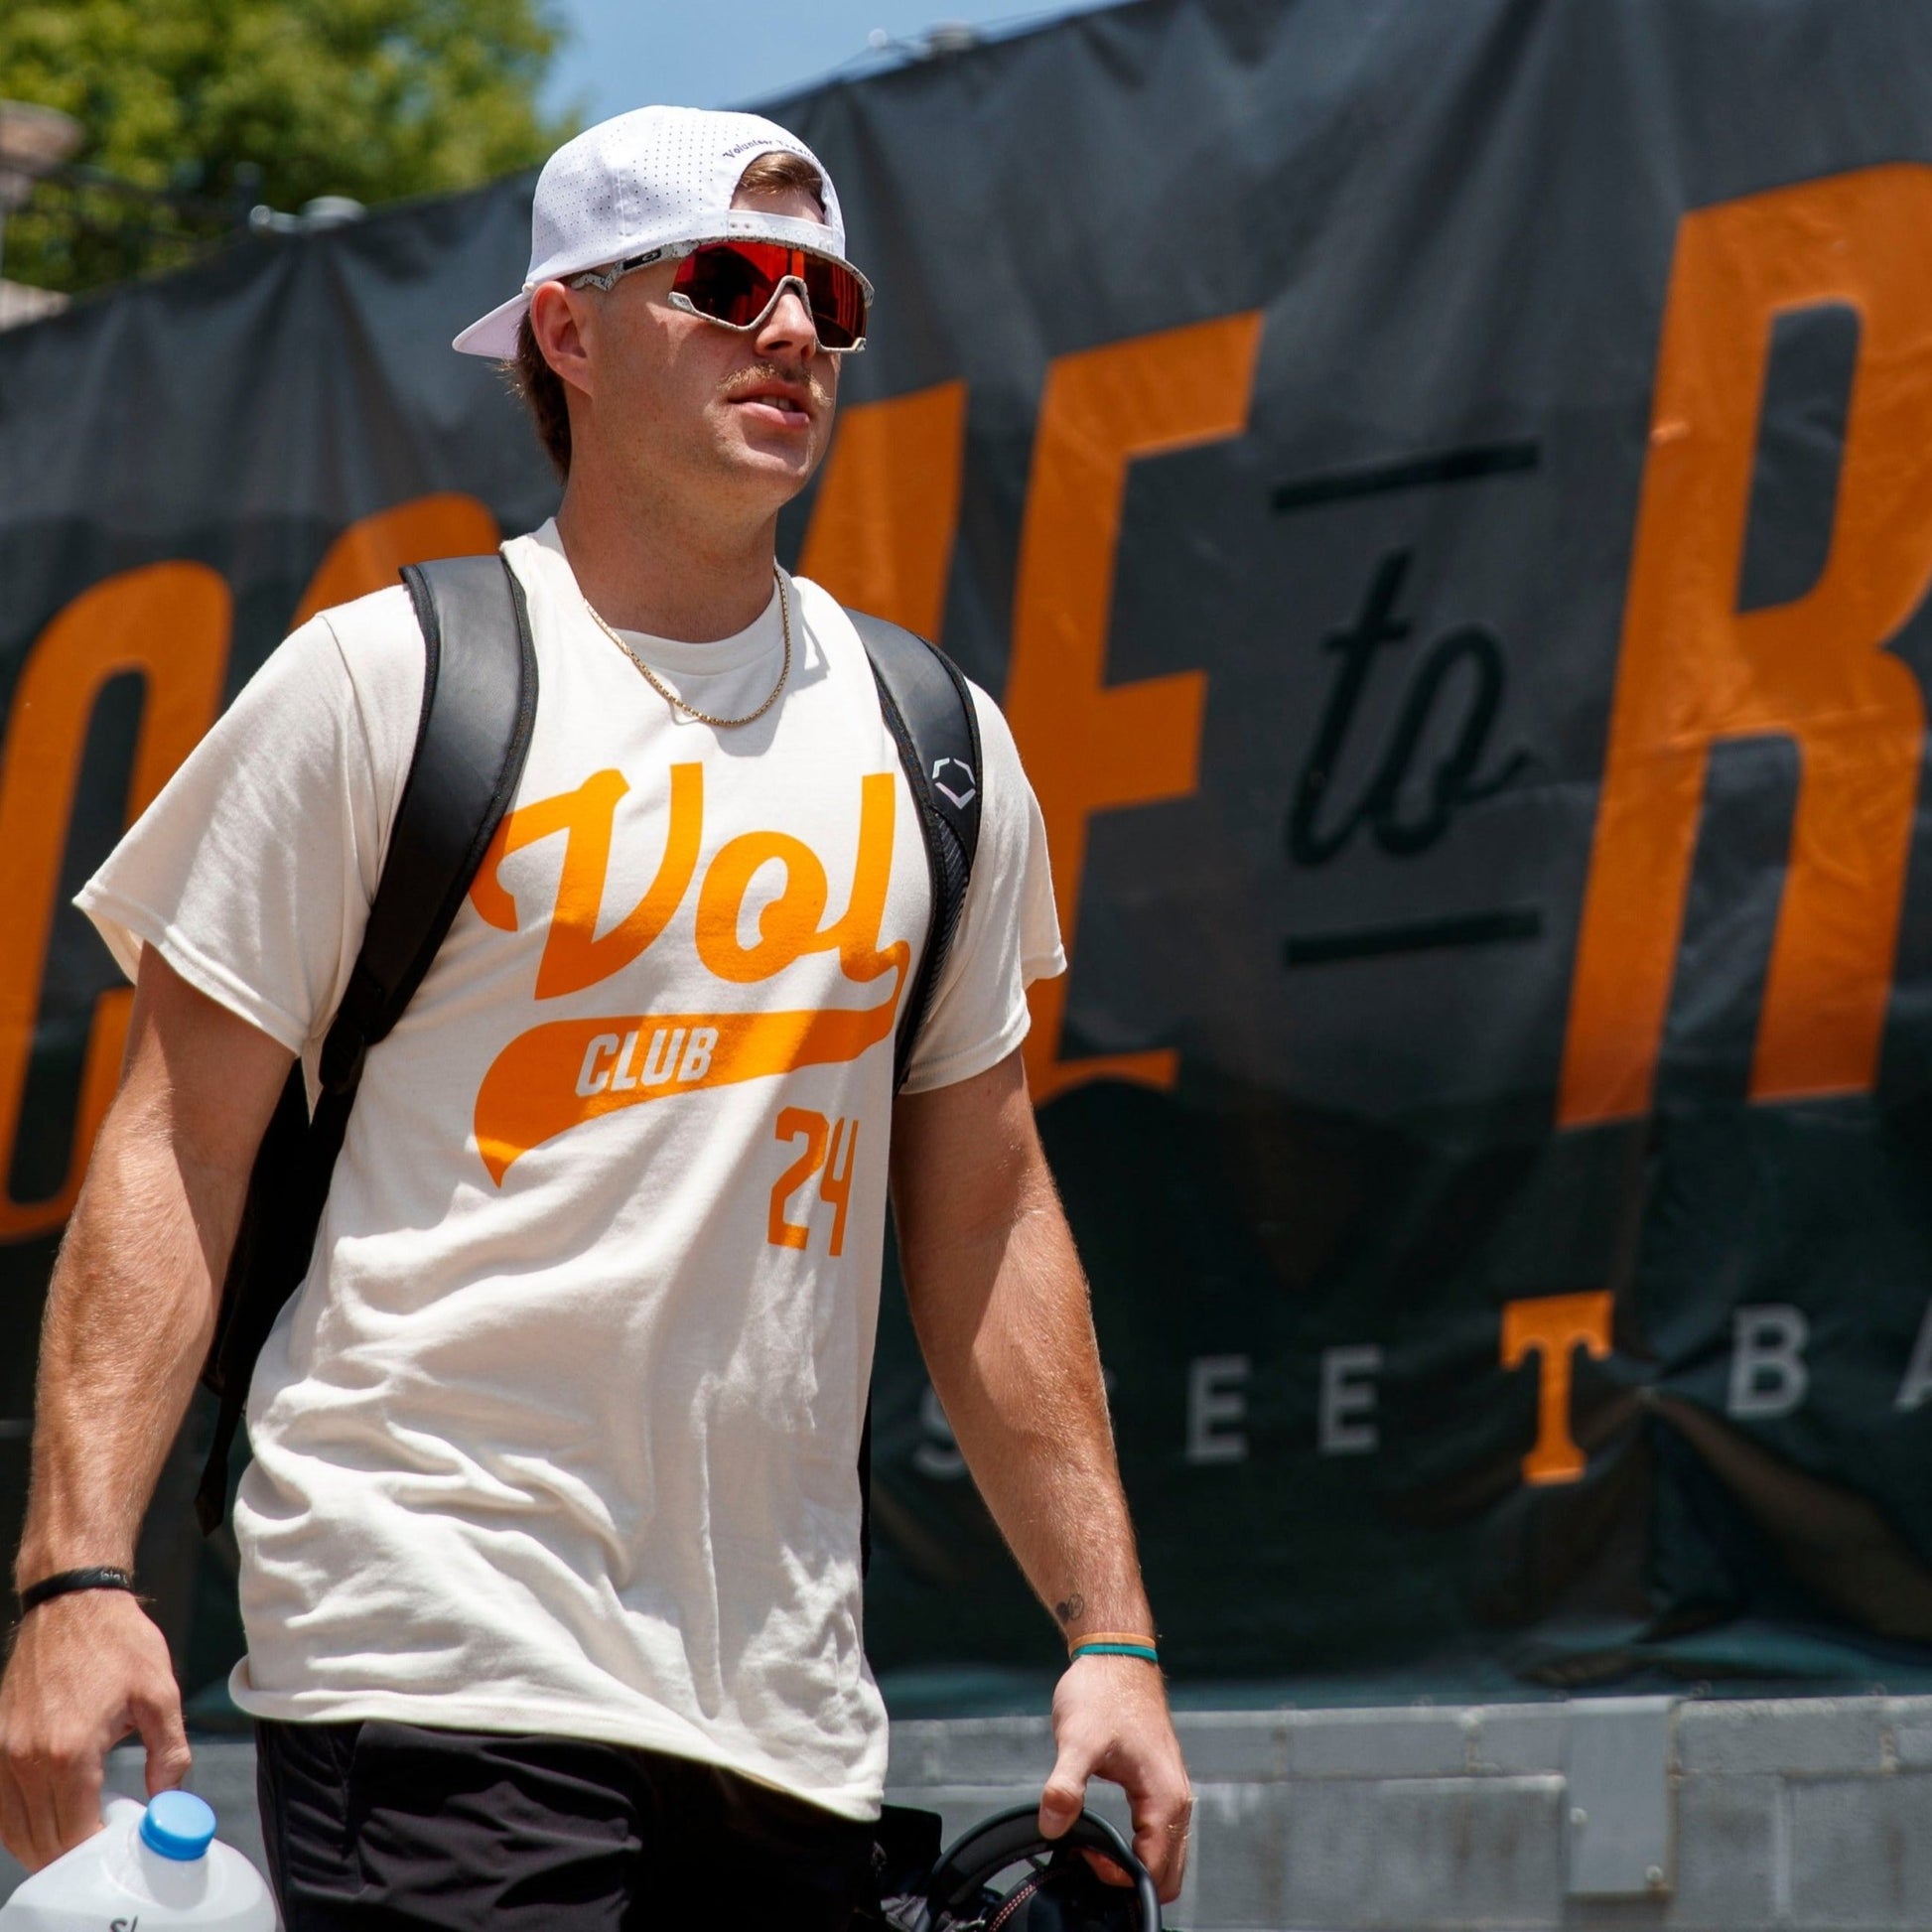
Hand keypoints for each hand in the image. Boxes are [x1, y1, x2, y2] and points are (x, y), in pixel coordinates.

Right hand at [0, 1589, 190, 1870]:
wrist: (72, 1603)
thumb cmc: (118, 1642)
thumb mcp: (161, 1693)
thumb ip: (169, 1752)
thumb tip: (170, 1799)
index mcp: (69, 1751)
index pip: (73, 1834)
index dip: (97, 1851)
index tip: (119, 1847)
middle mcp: (25, 1759)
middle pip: (41, 1840)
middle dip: (73, 1854)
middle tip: (104, 1846)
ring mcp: (3, 1753)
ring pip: (14, 1830)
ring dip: (44, 1845)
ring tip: (81, 1838)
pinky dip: (18, 1824)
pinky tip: (47, 1820)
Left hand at [1038, 1653, 1191, 1903]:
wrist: (1115, 1656)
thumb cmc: (1102, 1693)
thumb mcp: (1076, 1740)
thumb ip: (1065, 1787)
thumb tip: (1052, 1827)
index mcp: (1165, 1797)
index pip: (1154, 1871)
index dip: (1117, 1875)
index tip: (1084, 1855)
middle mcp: (1177, 1800)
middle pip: (1166, 1873)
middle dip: (1127, 1877)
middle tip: (1086, 1855)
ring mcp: (1171, 1793)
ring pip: (1164, 1857)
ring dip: (1131, 1863)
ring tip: (1090, 1844)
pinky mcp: (1160, 1786)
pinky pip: (1157, 1836)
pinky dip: (1136, 1847)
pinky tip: (1102, 1834)